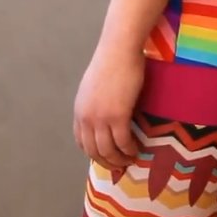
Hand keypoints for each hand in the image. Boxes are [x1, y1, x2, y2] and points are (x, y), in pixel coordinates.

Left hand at [73, 43, 143, 168]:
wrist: (119, 50)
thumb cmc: (111, 62)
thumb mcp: (95, 87)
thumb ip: (96, 103)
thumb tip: (106, 113)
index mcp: (79, 111)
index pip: (81, 142)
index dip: (94, 153)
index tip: (106, 157)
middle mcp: (86, 118)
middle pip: (93, 150)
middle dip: (107, 161)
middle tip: (120, 166)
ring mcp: (101, 118)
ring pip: (108, 150)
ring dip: (119, 159)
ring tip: (131, 160)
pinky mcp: (118, 115)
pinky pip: (123, 141)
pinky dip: (129, 149)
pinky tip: (137, 150)